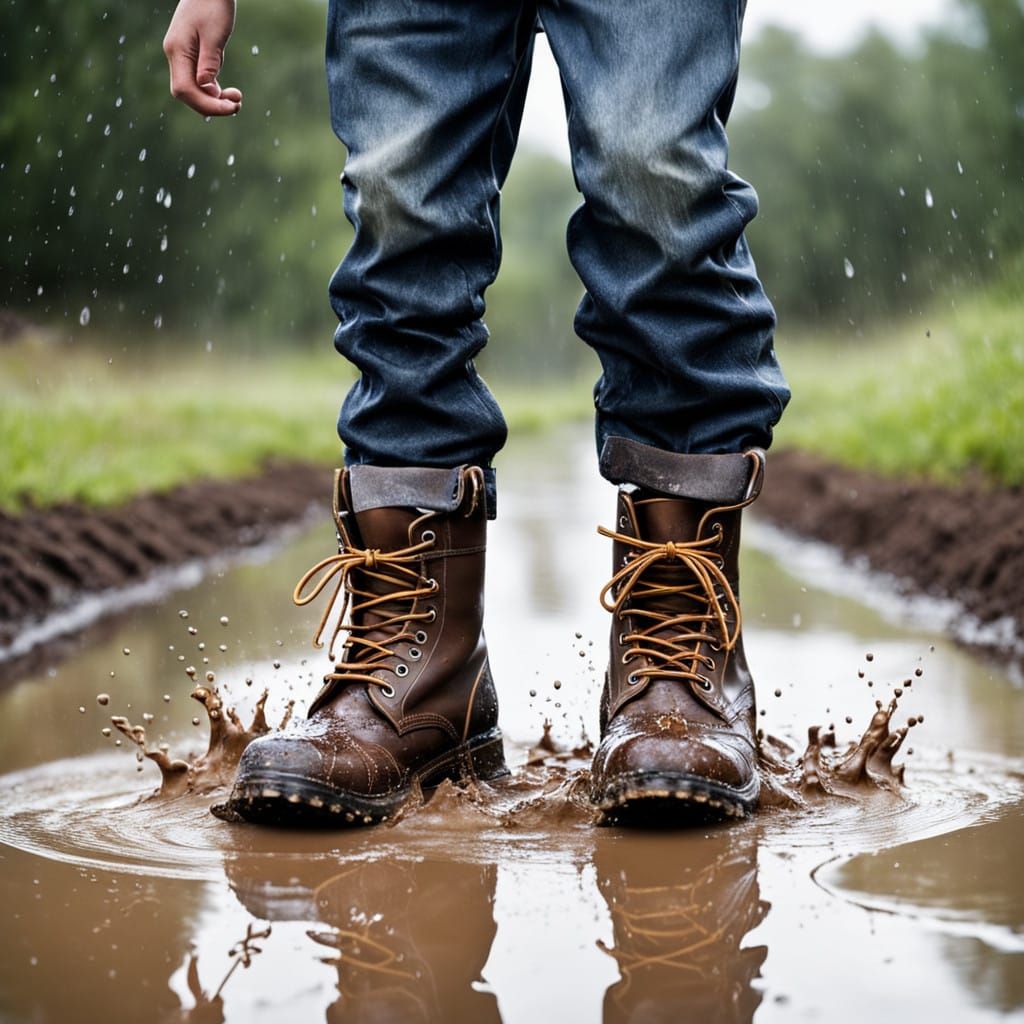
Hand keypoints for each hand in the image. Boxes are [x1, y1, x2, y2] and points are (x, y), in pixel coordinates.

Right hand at [163, 0, 241, 115]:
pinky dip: (215, 91)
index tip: (230, 107)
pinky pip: (201, 82)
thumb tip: (206, 89)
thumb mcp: (214, 34)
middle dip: (212, 105)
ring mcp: (183, 57)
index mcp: (177, 50)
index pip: (184, 89)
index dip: (206, 104)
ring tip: (237, 98)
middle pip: (188, 94)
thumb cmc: (213, 5)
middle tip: (237, 105)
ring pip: (195, 90)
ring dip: (216, 100)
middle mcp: (175, 56)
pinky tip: (231, 93)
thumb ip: (209, 62)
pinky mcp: (193, 57)